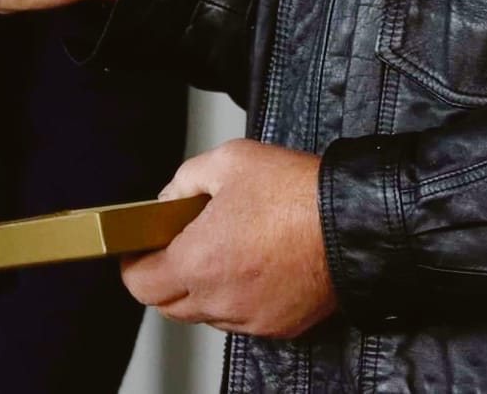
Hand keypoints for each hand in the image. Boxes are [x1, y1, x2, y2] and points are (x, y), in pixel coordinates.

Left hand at [119, 139, 335, 338]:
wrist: (353, 221)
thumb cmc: (297, 193)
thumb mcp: (230, 161)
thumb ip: (186, 179)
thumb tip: (169, 199)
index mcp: (199, 260)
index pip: (140, 284)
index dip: (133, 265)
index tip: (139, 249)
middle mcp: (221, 298)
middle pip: (168, 306)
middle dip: (164, 278)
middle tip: (178, 247)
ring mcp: (250, 317)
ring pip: (205, 314)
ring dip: (201, 289)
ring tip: (222, 251)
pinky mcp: (278, 325)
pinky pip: (240, 318)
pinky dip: (236, 298)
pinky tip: (251, 266)